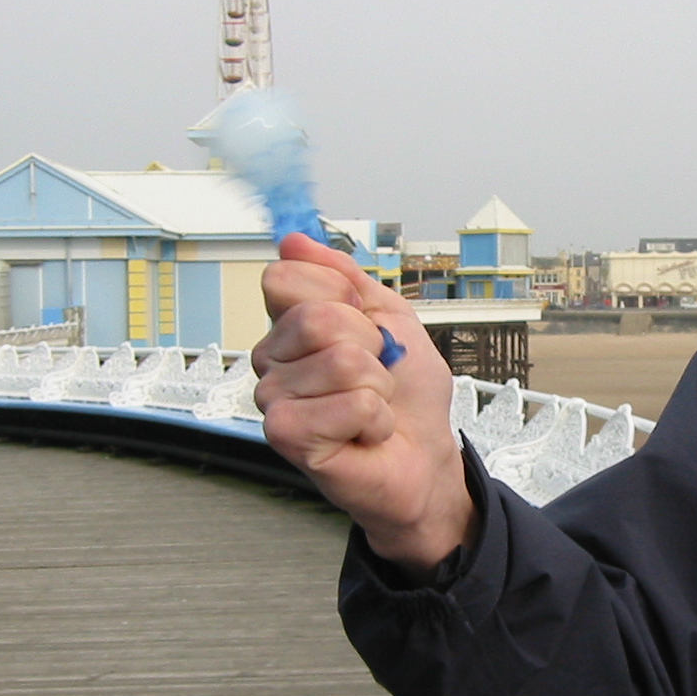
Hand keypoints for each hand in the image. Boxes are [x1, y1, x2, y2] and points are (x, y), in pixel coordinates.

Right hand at [253, 234, 475, 572]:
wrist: (423, 456)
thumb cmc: (405, 396)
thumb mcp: (390, 316)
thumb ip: (344, 275)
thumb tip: (293, 239)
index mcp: (290, 325)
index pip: (285, 276)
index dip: (340, 295)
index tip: (365, 324)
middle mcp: (272, 359)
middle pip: (317, 317)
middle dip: (369, 344)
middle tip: (375, 373)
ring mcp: (274, 398)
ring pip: (340, 361)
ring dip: (377, 386)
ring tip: (371, 407)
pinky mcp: (286, 435)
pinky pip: (348, 403)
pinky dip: (374, 418)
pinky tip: (364, 433)